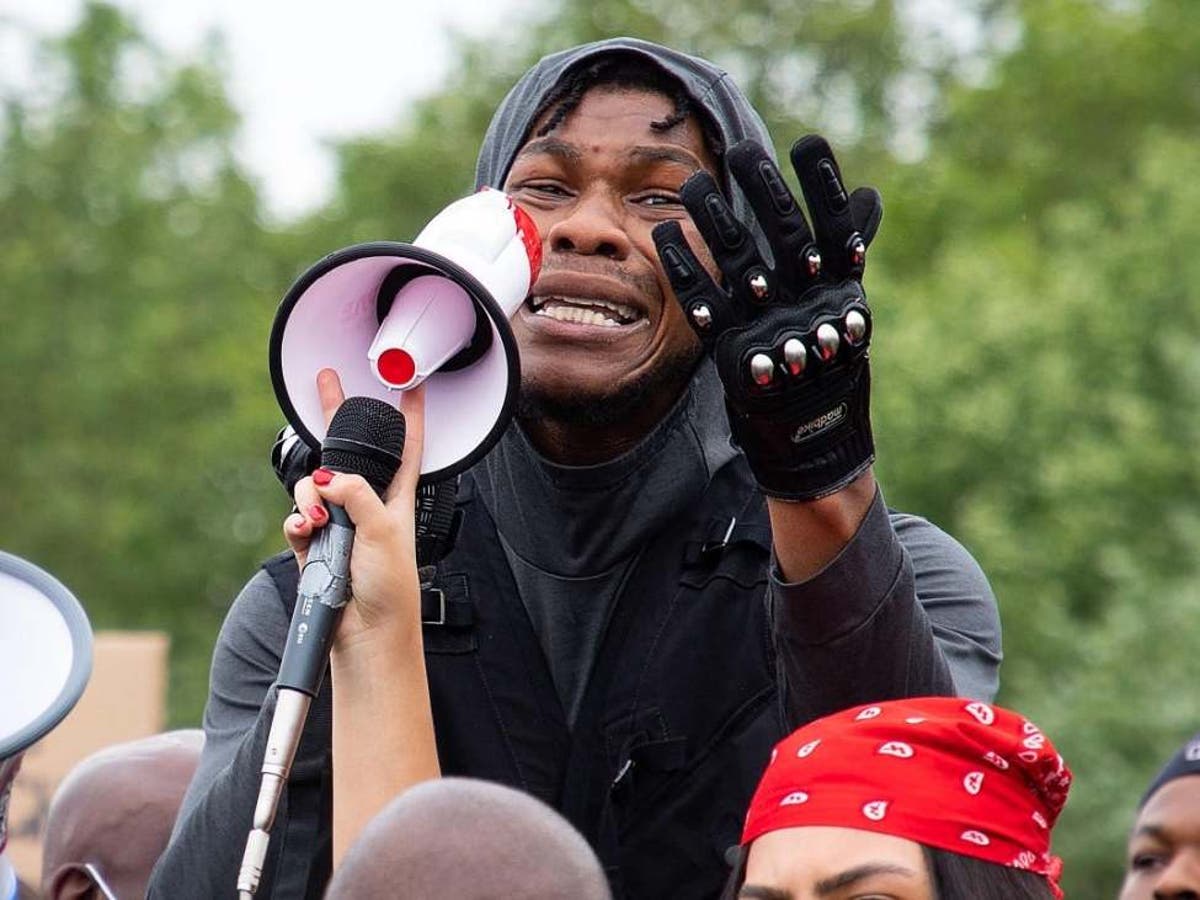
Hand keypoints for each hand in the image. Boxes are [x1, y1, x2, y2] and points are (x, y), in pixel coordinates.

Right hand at [283, 368, 425, 649]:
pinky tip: (305, 532)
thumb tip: (326, 480)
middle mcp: (367, 505)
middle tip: (325, 380)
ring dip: (311, 499)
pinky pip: (297, 520)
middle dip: (333, 417)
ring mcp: (338, 524)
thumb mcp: (384, 530)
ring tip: (320, 523)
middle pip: (347, 453)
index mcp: (397, 499)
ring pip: (313, 487)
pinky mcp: (313, 545)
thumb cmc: (390, 587)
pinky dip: (297, 523)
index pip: (406, 448)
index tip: (411, 387)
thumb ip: (356, 494)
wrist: (367, 634)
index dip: (410, 417)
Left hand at [652, 136, 881, 499]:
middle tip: (742, 150)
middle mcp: (807, 305)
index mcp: (840, 290)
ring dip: (716, 221)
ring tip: (693, 182)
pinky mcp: (732, 350)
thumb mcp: (848, 299)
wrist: (814, 434)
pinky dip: (684, 268)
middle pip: (785, 239)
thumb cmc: (830, 356)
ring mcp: (768, 327)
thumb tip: (867, 194)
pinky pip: (704, 303)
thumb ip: (850, 244)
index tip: (807, 142)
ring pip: (741, 265)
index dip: (824, 188)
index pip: (837, 230)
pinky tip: (664, 234)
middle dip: (764, 191)